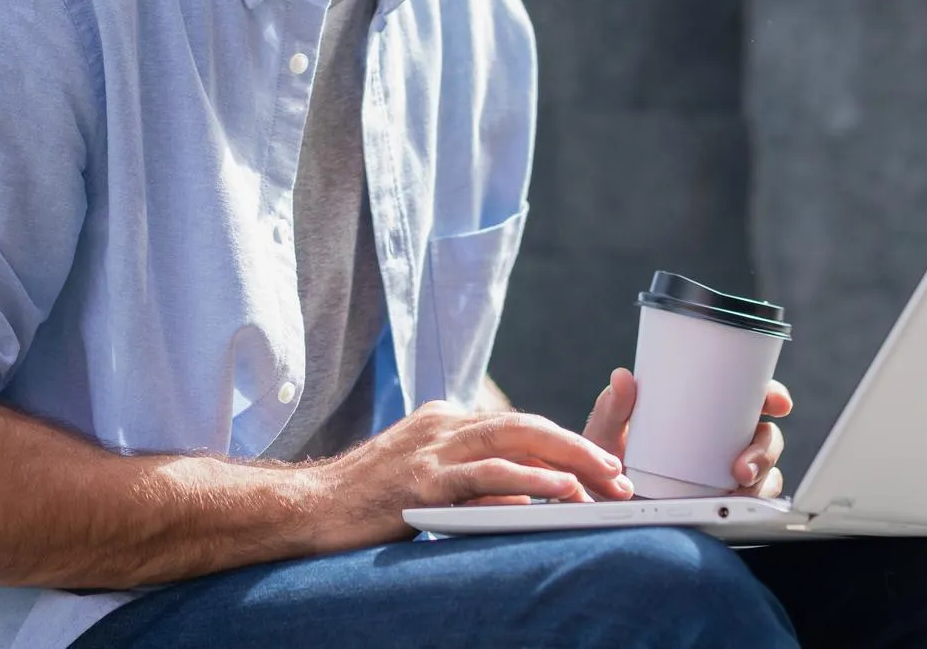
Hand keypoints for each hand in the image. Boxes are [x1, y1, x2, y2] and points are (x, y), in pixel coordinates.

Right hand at [309, 399, 636, 549]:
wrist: (307, 507)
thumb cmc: (363, 498)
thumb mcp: (419, 472)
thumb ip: (461, 471)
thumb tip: (514, 491)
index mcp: (445, 419)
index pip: (518, 426)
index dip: (565, 444)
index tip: (601, 466)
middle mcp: (443, 425)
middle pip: (526, 425)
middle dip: (580, 447)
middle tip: (619, 473)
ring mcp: (431, 452)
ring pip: (514, 442)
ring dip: (568, 462)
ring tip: (605, 482)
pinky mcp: (422, 484)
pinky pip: (485, 479)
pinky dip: (527, 484)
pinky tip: (558, 495)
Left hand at [581, 368, 792, 500]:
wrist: (600, 506)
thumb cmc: (606, 463)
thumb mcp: (606, 433)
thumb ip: (613, 408)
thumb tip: (623, 378)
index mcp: (701, 414)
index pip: (746, 398)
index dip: (770, 396)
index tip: (776, 402)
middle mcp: (720, 442)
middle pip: (765, 436)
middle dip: (766, 449)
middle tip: (742, 467)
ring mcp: (725, 474)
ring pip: (766, 472)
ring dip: (762, 480)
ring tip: (736, 490)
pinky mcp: (723, 504)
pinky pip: (752, 504)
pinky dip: (751, 505)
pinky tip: (733, 507)